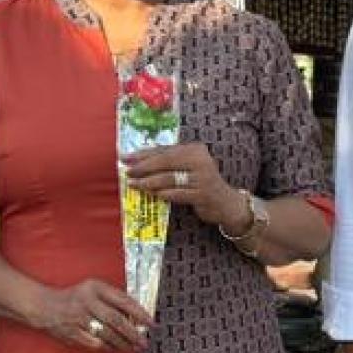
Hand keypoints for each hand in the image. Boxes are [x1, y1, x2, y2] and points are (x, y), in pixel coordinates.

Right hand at [26, 278, 151, 350]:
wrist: (45, 306)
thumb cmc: (75, 297)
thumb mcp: (93, 288)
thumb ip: (112, 298)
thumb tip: (137, 315)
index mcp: (94, 288)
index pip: (122, 300)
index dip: (139, 313)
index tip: (151, 322)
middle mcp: (86, 302)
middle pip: (116, 320)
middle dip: (133, 333)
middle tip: (144, 341)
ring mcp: (78, 318)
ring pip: (106, 334)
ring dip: (123, 343)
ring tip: (133, 347)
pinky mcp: (72, 333)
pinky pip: (95, 343)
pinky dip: (108, 347)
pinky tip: (115, 348)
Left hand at [125, 142, 245, 227]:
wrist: (226, 203)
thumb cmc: (201, 183)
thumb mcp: (188, 168)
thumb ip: (169, 163)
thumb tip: (138, 160)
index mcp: (195, 149)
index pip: (165, 150)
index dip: (144, 153)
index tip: (126, 157)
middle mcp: (200, 160)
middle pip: (166, 162)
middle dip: (144, 167)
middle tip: (128, 171)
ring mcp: (203, 178)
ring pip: (170, 178)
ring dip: (149, 182)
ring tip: (134, 184)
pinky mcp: (203, 195)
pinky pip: (178, 193)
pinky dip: (164, 194)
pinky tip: (152, 194)